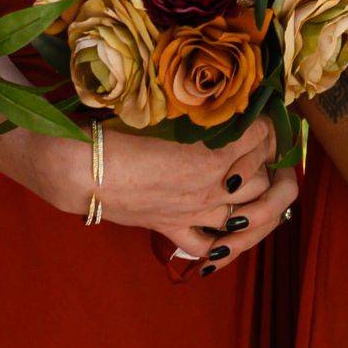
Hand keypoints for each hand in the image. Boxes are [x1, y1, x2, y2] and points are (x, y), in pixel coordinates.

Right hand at [29, 117, 284, 261]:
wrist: (81, 171)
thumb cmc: (118, 132)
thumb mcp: (166, 115)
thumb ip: (201, 115)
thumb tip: (226, 102)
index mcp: (210, 158)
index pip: (259, 139)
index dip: (266, 125)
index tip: (263, 115)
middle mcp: (209, 190)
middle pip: (261, 178)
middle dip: (265, 160)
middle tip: (259, 144)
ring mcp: (193, 215)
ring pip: (246, 214)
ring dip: (253, 197)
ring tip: (251, 177)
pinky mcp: (172, 229)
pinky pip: (208, 246)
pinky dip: (223, 242)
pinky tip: (226, 229)